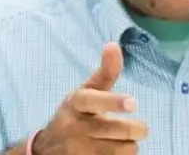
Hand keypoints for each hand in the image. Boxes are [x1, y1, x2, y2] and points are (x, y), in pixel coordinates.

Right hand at [31, 42, 148, 154]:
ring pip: (124, 149)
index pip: (93, 100)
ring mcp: (79, 151)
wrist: (47, 150)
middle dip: (137, 129)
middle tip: (140, 128)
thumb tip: (114, 44)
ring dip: (129, 145)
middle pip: (120, 129)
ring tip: (119, 140)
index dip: (114, 102)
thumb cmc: (76, 115)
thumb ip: (104, 72)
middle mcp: (75, 127)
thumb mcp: (85, 93)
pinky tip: (112, 152)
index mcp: (76, 103)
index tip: (133, 103)